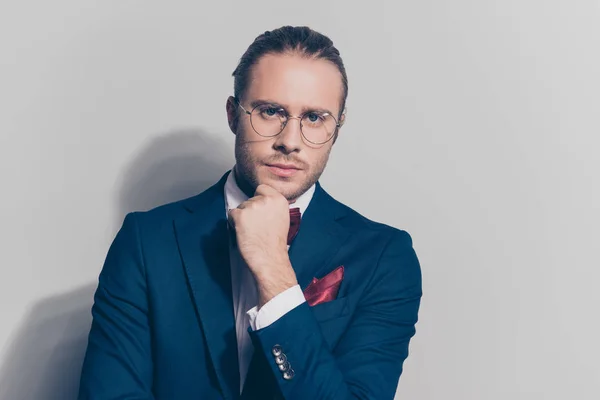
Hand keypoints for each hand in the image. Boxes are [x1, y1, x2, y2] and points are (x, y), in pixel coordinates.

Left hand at [227, 184, 297, 305]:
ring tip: (252, 232)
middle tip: (257, 227)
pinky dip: (234, 223)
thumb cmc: (275, 243)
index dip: (259, 199)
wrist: (270, 259)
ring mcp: (252, 207)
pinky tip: (243, 233)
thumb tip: (263, 201)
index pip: (262, 188)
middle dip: (250, 211)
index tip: (261, 211)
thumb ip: (274, 206)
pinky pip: (231, 214)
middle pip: (250, 199)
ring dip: (242, 218)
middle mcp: (266, 199)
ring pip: (240, 207)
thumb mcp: (283, 218)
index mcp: (279, 199)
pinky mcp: (240, 215)